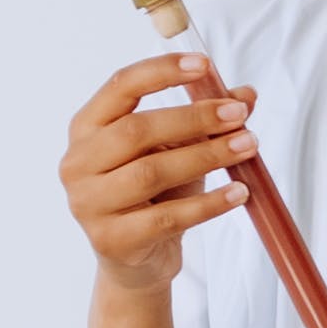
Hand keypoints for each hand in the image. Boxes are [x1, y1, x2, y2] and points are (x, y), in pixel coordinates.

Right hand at [62, 52, 253, 292]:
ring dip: (206, 156)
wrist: (136, 262)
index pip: (121, 86)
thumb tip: (246, 96)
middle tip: (238, 117)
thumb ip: (205, 121)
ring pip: (151, 172)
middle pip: (137, 130)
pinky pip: (167, 218)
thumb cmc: (153, 196)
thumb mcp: (176, 150)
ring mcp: (89, 204)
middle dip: (194, 119)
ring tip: (247, 148)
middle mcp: (79, 163)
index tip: (205, 65)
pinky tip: (238, 193)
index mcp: (87, 128)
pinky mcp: (112, 241)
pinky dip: (208, 204)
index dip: (162, 71)